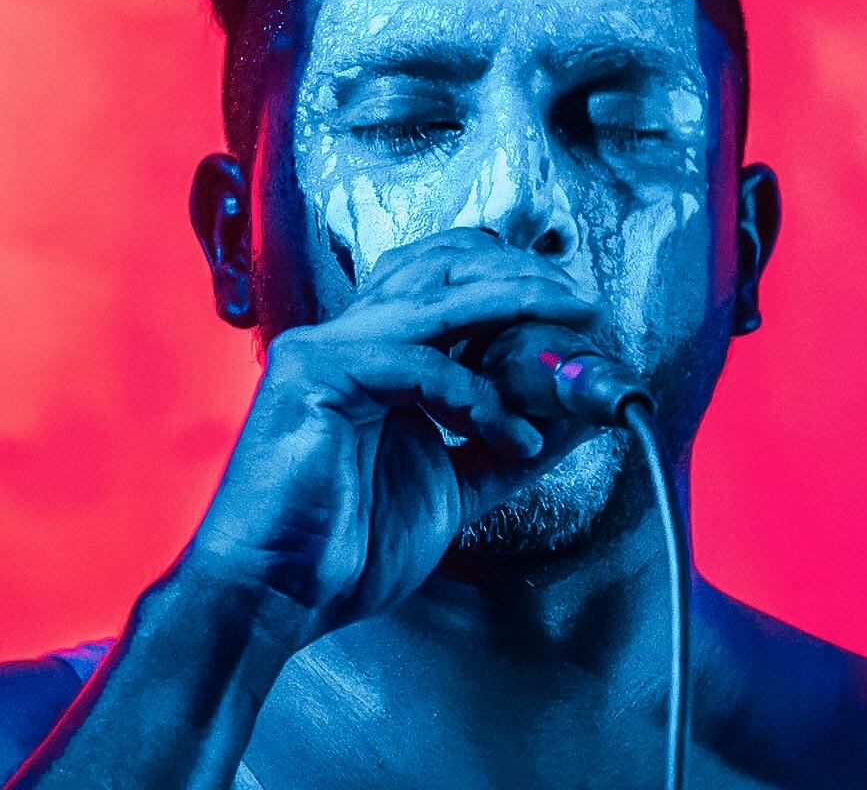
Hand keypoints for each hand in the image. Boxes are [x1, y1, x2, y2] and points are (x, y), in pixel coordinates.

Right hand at [186, 227, 597, 653]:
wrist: (281, 596)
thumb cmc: (349, 547)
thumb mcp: (453, 486)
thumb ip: (504, 446)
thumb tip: (567, 419)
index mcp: (372, 360)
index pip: (442, 288)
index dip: (509, 283)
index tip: (572, 309)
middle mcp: (346, 341)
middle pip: (441, 271)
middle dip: (521, 276)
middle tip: (584, 302)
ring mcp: (326, 350)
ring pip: (435, 297)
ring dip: (514, 301)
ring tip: (573, 321)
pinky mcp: (316, 372)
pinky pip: (422, 365)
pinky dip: (481, 399)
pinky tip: (515, 436)